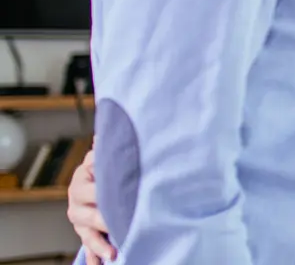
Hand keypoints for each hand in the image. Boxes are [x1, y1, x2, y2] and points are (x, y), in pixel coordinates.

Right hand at [67, 146, 115, 262]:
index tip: (122, 195)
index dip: (107, 190)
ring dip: (100, 244)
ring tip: (113, 253)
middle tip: (124, 225)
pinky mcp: (84, 232)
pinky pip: (88, 246)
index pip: (94, 185)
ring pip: (88, 233)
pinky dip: (95, 255)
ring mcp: (79, 217)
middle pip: (92, 212)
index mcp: (83, 177)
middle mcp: (77, 198)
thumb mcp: (105, 157)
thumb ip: (104, 151)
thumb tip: (101, 136)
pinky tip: (102, 263)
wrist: (97, 181)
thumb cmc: (107, 168)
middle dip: (106, 220)